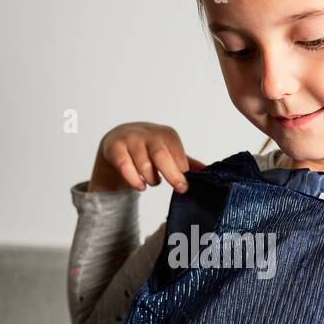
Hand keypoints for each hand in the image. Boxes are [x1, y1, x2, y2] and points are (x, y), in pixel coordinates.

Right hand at [90, 122, 205, 192]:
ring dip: (151, 179)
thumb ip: (185, 163)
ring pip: (143, 164)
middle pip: (161, 155)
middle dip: (172, 174)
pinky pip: (125, 166)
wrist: (118, 139)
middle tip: (180, 189)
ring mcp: (130, 139)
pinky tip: (140, 186)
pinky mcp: (115, 147)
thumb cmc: (148, 149)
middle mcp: (149, 134)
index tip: (185, 186)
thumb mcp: (168, 153)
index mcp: (166, 134)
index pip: (177, 153)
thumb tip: (208, 173)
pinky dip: (134, 179)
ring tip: (152, 182)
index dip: (182, 171)